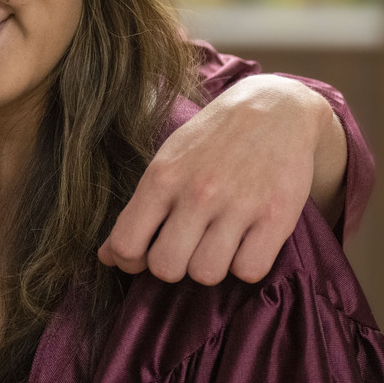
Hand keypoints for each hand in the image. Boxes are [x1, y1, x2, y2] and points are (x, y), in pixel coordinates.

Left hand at [96, 75, 346, 284]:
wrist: (274, 108)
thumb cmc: (212, 139)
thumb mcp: (167, 162)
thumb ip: (138, 210)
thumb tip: (106, 256)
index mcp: (162, 177)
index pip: (126, 244)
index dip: (129, 260)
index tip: (143, 256)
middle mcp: (197, 193)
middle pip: (166, 268)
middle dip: (172, 265)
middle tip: (184, 247)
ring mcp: (238, 206)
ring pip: (206, 274)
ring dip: (209, 265)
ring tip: (217, 243)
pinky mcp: (277, 217)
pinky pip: (249, 271)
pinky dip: (246, 264)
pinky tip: (245, 243)